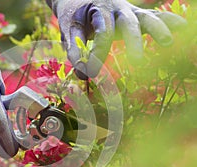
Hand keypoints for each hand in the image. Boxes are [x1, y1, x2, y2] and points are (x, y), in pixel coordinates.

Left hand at [50, 0, 185, 78]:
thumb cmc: (75, 14)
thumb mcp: (70, 27)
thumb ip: (74, 47)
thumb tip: (81, 72)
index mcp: (98, 10)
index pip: (101, 34)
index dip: (97, 55)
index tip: (90, 73)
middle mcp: (117, 8)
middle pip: (128, 24)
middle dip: (134, 42)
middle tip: (137, 61)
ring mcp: (129, 10)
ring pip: (146, 18)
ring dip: (158, 29)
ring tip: (168, 43)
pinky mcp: (136, 14)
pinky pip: (153, 16)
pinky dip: (168, 20)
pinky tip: (181, 27)